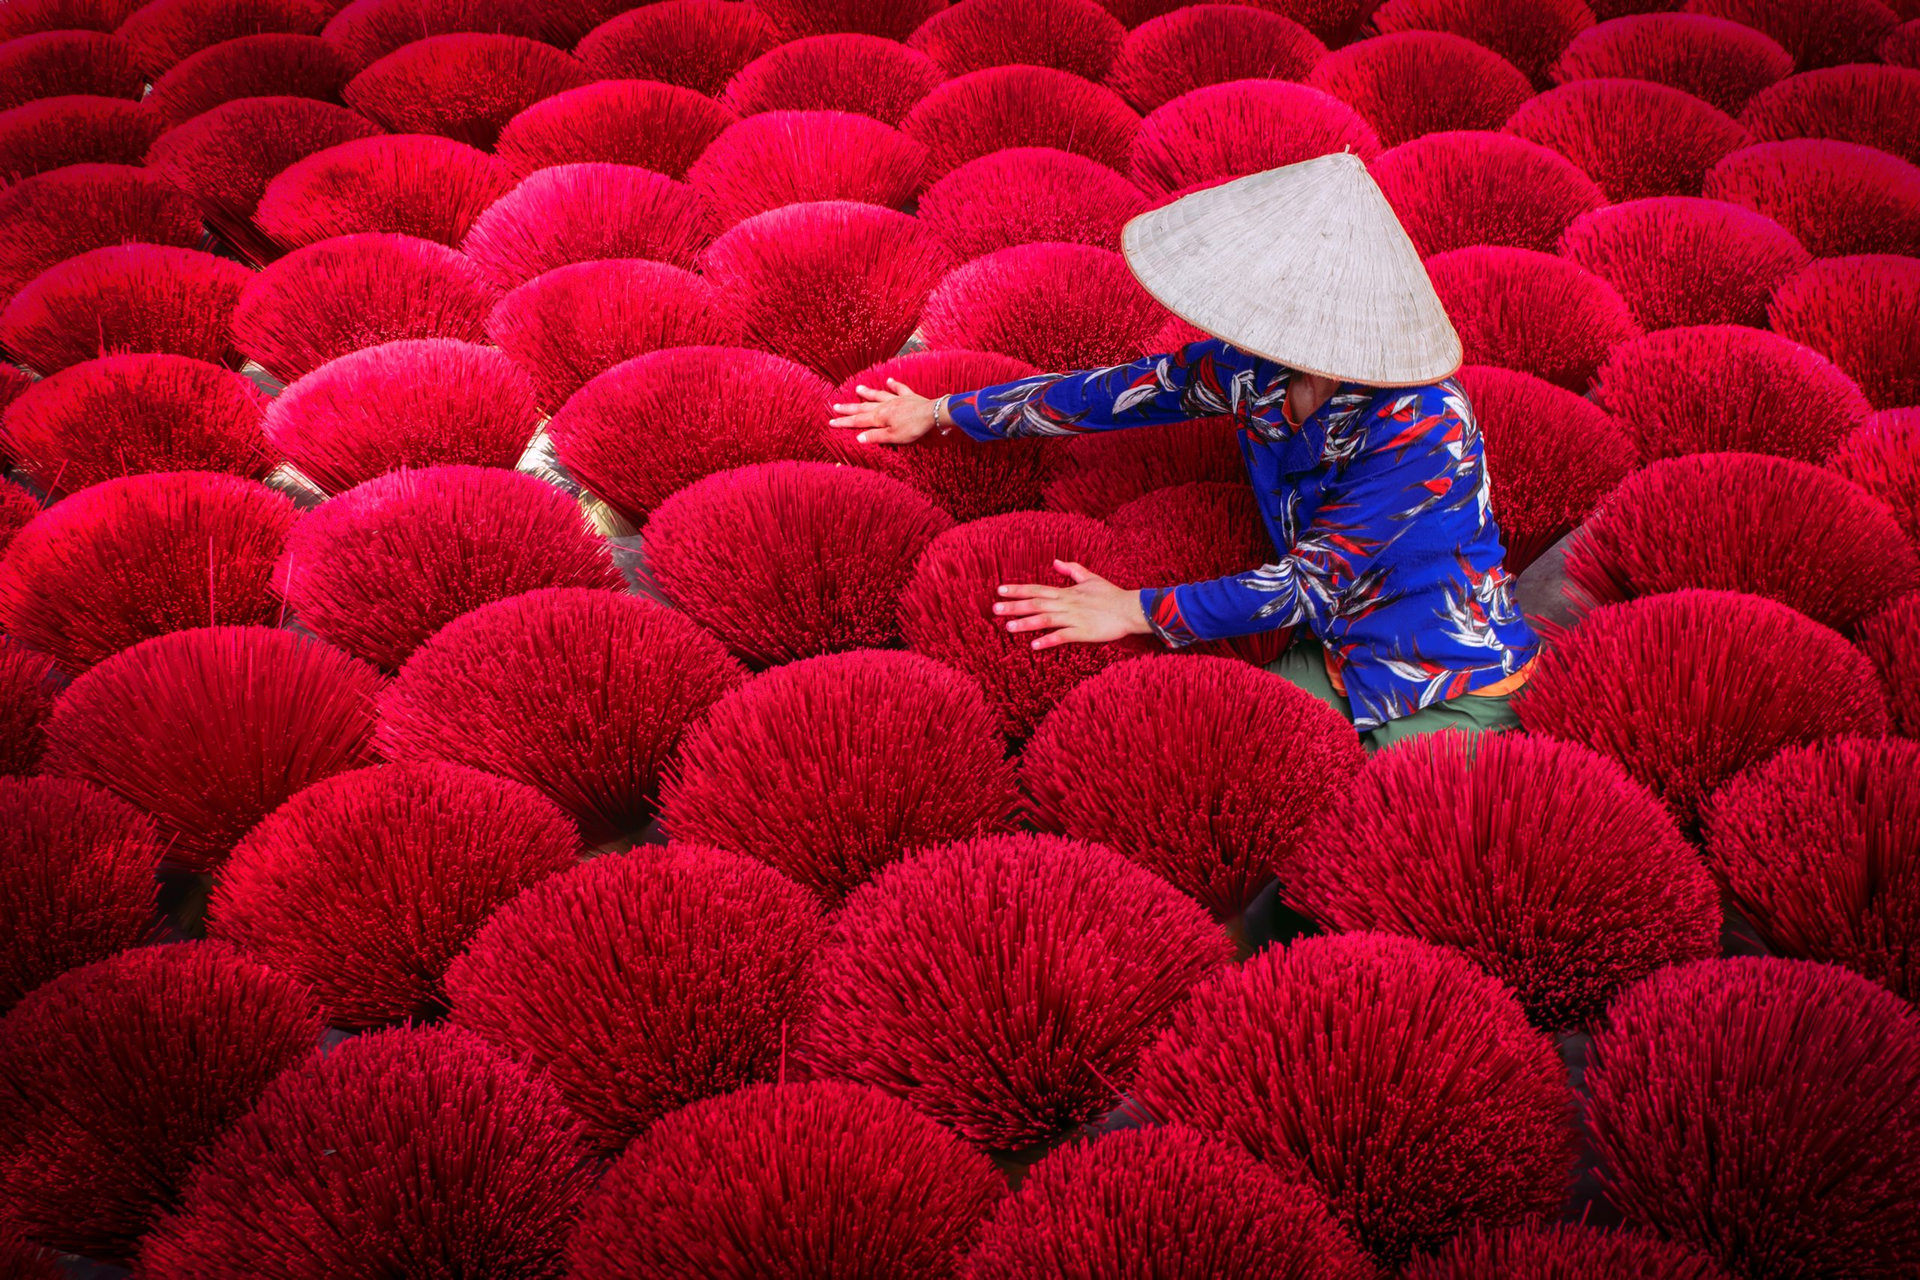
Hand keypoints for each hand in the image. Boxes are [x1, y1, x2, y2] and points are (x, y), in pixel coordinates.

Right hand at [828, 378, 938, 443]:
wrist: (932, 414)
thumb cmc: (913, 428)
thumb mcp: (893, 437)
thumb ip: (875, 436)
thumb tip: (858, 438)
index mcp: (880, 417)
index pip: (858, 421)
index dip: (844, 422)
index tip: (831, 421)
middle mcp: (885, 406)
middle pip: (863, 407)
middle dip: (849, 408)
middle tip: (836, 406)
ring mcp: (897, 400)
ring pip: (878, 395)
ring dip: (867, 392)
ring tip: (857, 388)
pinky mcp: (909, 397)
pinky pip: (899, 389)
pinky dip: (893, 384)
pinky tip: (888, 380)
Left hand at [994, 561, 1150, 648]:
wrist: (1131, 609)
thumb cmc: (1111, 595)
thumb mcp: (1091, 578)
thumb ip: (1072, 570)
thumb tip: (1055, 561)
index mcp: (1066, 592)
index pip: (1037, 589)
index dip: (1018, 590)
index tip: (1000, 590)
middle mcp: (1066, 604)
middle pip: (1036, 603)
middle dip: (1015, 606)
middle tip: (995, 608)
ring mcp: (1074, 618)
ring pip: (1045, 619)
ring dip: (1026, 623)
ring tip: (1008, 627)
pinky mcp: (1083, 632)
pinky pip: (1062, 636)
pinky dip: (1048, 640)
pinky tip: (1034, 646)